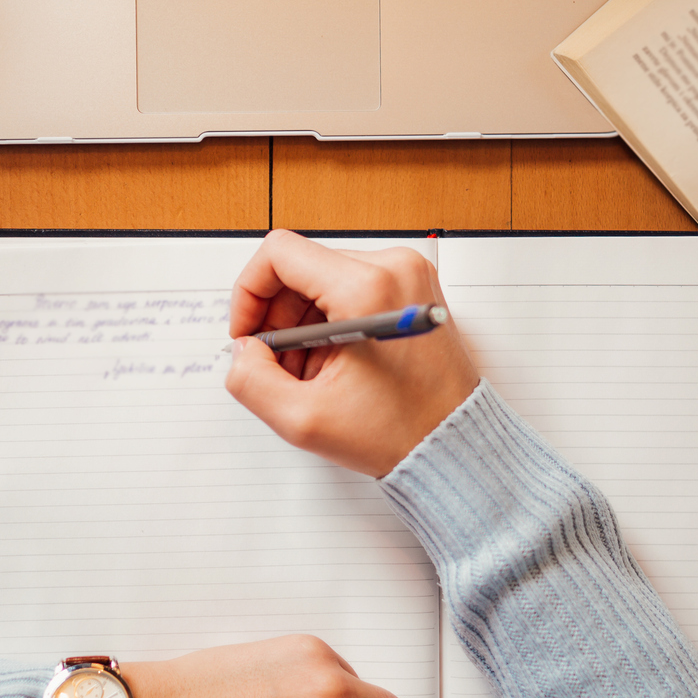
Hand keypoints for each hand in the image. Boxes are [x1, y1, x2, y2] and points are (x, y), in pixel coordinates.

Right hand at [224, 230, 480, 477]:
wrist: (454, 444)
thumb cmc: (398, 432)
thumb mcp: (304, 420)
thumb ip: (251, 380)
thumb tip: (243, 350)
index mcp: (368, 289)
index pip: (279, 254)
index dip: (249, 293)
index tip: (249, 334)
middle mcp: (393, 268)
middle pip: (301, 267)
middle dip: (277, 318)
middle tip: (278, 364)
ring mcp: (408, 274)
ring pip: (323, 279)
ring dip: (302, 324)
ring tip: (311, 373)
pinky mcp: (413, 287)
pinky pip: (350, 289)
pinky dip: (330, 323)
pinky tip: (334, 365)